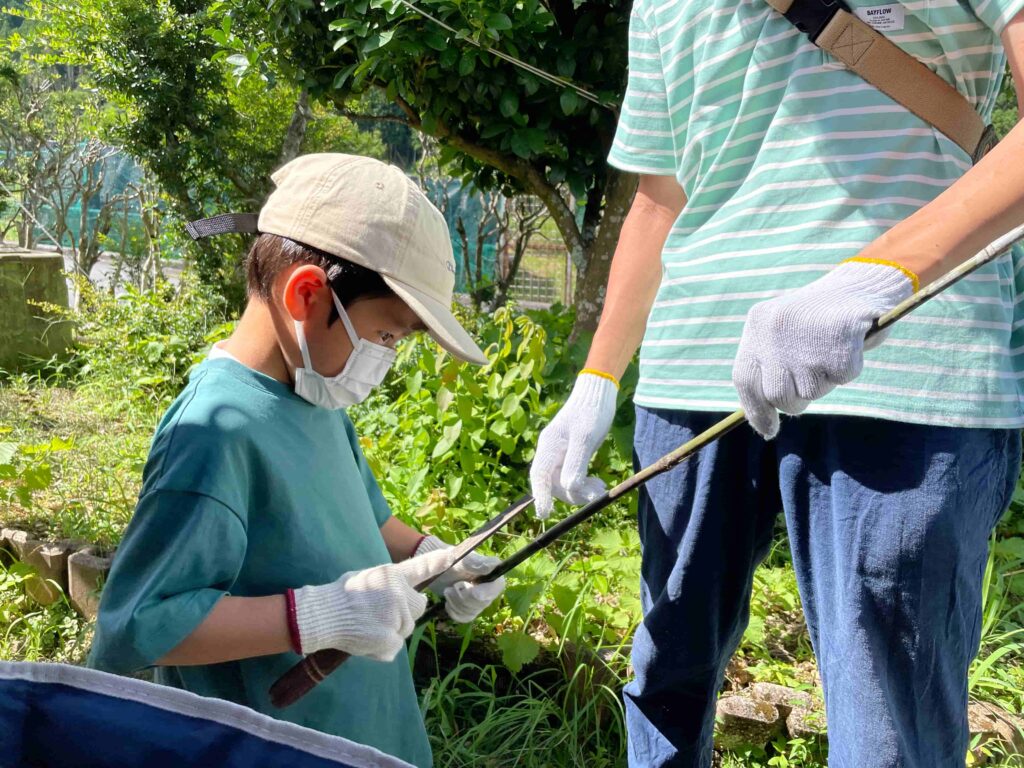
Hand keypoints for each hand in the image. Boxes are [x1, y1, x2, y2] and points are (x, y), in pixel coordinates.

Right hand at [292, 548, 452, 660]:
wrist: (324, 615)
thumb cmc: (341, 595)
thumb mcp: (367, 577)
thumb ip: (387, 584)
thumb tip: (399, 593)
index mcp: (391, 575)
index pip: (420, 568)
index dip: (438, 562)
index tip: (452, 555)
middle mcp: (398, 594)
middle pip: (418, 607)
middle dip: (406, 613)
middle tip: (381, 615)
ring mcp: (395, 617)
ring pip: (404, 629)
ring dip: (391, 631)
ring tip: (367, 626)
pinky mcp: (390, 638)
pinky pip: (394, 647)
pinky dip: (382, 649)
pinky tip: (366, 639)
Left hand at [414, 535, 505, 623]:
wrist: (432, 571)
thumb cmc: (447, 561)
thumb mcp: (459, 560)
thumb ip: (475, 562)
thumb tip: (494, 564)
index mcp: (490, 572)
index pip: (498, 586)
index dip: (487, 592)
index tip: (474, 592)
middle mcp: (488, 587)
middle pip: (484, 602)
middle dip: (465, 597)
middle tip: (453, 587)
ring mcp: (479, 600)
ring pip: (473, 611)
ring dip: (456, 603)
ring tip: (447, 591)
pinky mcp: (469, 609)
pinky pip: (465, 617)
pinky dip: (454, 611)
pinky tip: (447, 602)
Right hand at [529, 372, 617, 518]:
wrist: (599, 394)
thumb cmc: (591, 412)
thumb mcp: (585, 438)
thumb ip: (575, 463)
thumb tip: (569, 488)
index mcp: (549, 445)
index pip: (539, 475)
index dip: (541, 496)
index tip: (544, 514)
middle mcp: (550, 452)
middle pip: (552, 483)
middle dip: (572, 493)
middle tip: (597, 494)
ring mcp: (560, 454)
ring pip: (564, 482)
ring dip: (581, 490)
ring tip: (601, 488)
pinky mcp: (570, 455)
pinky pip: (572, 476)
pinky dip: (584, 484)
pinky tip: (598, 484)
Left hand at [732, 260, 915, 439]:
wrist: (863, 283)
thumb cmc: (821, 318)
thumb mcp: (784, 332)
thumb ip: (770, 365)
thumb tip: (764, 421)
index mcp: (758, 323)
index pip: (745, 380)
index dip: (756, 411)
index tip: (770, 430)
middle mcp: (775, 329)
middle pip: (778, 395)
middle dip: (797, 400)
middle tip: (814, 379)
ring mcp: (806, 335)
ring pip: (812, 392)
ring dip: (825, 381)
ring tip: (831, 352)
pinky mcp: (838, 340)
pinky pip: (842, 378)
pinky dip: (849, 369)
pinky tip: (850, 345)